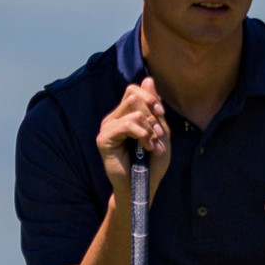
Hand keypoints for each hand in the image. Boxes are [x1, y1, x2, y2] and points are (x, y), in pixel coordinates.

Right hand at [95, 78, 168, 207]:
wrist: (143, 186)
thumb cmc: (152, 163)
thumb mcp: (160, 131)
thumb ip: (154, 107)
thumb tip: (148, 78)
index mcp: (124, 115)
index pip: (134, 90)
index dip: (150, 98)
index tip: (161, 114)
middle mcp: (113, 118)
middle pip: (134, 96)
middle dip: (152, 115)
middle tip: (159, 136)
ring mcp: (107, 128)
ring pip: (133, 110)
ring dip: (150, 128)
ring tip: (153, 146)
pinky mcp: (103, 139)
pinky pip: (126, 124)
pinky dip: (142, 134)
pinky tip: (146, 148)